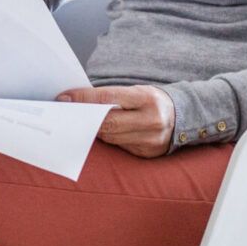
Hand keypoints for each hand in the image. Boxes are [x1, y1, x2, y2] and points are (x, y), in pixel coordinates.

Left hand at [56, 84, 175, 157]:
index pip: (107, 98)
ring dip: (93, 130)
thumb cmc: (151, 100)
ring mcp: (151, 140)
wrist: (183, 116)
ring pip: (111, 137)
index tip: (64, 98)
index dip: (83, 98)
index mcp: (147, 98)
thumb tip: (77, 100)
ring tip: (78, 122)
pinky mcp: (148, 154)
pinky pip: (119, 146)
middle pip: (107, 122)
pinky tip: (99, 133)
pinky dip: (108, 139)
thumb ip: (112, 96)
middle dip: (84, 118)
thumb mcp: (136, 91)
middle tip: (66, 113)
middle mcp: (151, 120)